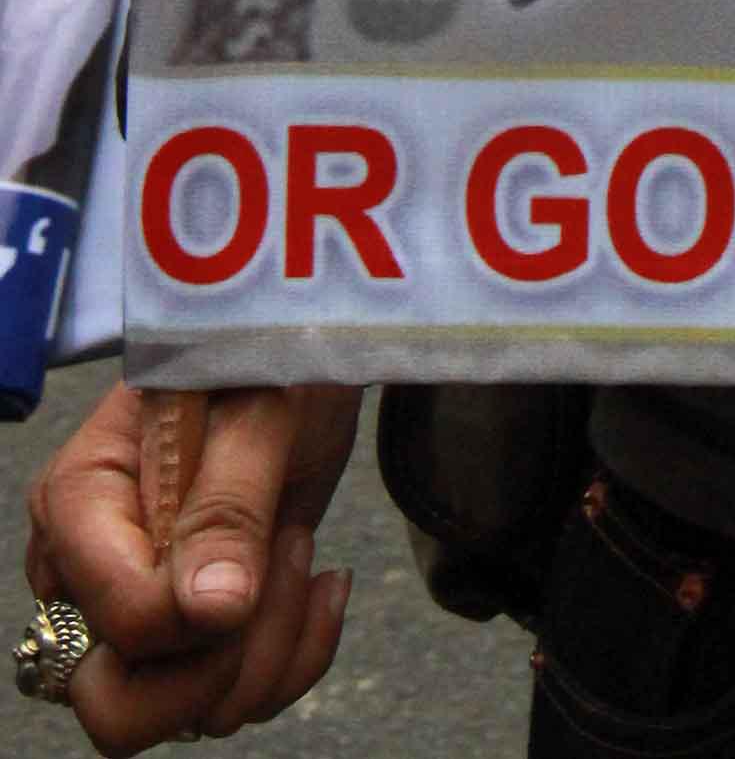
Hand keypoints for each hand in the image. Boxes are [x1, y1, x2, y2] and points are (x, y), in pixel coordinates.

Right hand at [24, 383, 358, 748]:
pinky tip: (322, 582)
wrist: (300, 355)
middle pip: (119, 707)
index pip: (126, 619)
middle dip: (223, 665)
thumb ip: (229, 504)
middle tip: (281, 565)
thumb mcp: (257, 407)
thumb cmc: (266, 358)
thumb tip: (211, 611)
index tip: (271, 539)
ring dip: (272, 646)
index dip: (206, 609)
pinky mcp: (186, 633)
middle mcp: (89, 575)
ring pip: (189, 713)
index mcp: (79, 504)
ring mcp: (134, 612)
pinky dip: (293, 656)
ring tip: (301, 545)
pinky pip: (232, 700)